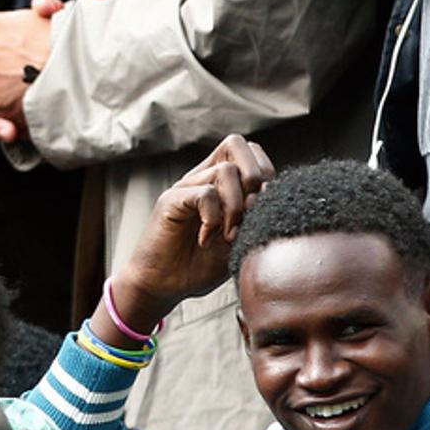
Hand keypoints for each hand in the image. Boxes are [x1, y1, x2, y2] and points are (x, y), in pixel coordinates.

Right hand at [106, 136, 275, 333]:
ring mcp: (186, 187)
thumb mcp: (236, 243)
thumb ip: (252, 219)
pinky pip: (204, 194)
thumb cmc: (198, 265)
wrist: (162, 285)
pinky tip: (207, 240)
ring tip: (228, 235)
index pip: (251, 153)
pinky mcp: (171, 200)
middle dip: (254, 176)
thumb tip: (267, 195)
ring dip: (235, 207)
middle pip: (237, 144)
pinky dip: (213, 219)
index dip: (264, 172)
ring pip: (225, 171)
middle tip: (250, 212)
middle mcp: (203, 178)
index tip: (261, 209)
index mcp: (222, 184)